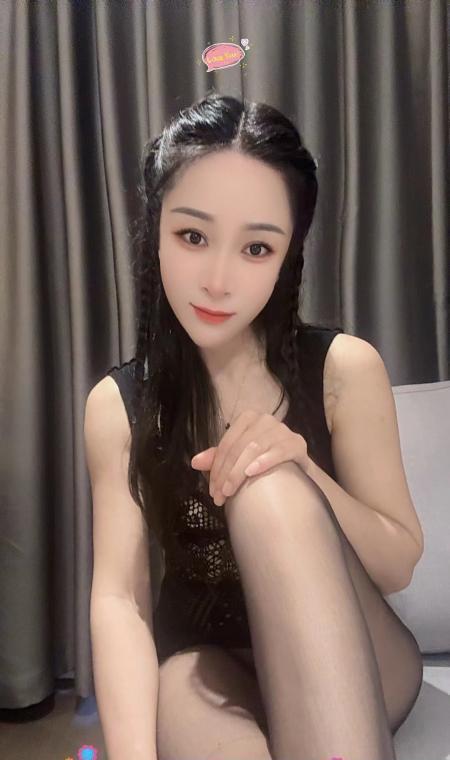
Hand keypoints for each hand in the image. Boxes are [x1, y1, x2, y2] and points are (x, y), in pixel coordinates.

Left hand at [190, 409, 309, 506]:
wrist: (297, 470)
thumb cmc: (263, 461)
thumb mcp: (237, 459)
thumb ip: (217, 458)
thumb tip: (194, 462)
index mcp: (248, 418)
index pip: (226, 443)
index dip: (216, 467)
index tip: (212, 490)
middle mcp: (265, 419)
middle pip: (238, 447)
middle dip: (225, 474)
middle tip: (219, 496)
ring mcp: (283, 430)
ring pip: (254, 448)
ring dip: (238, 472)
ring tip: (230, 492)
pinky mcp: (297, 443)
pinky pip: (279, 451)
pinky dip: (264, 461)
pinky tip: (251, 472)